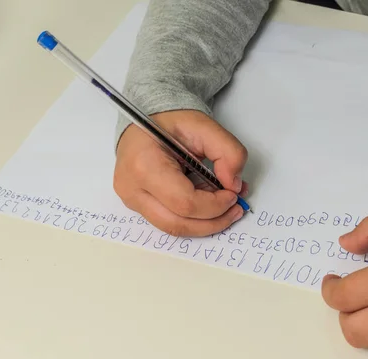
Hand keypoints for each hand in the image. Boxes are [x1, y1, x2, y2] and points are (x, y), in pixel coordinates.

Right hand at [114, 110, 247, 236]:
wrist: (148, 122)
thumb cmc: (172, 123)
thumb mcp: (206, 127)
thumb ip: (229, 152)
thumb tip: (234, 185)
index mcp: (145, 165)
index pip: (185, 203)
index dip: (215, 205)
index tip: (233, 194)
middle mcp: (132, 187)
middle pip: (178, 224)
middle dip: (213, 221)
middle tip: (236, 209)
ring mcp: (131, 199)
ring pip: (174, 228)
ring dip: (206, 223)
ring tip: (226, 206)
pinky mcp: (137, 205)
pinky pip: (170, 221)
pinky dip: (194, 218)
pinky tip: (209, 203)